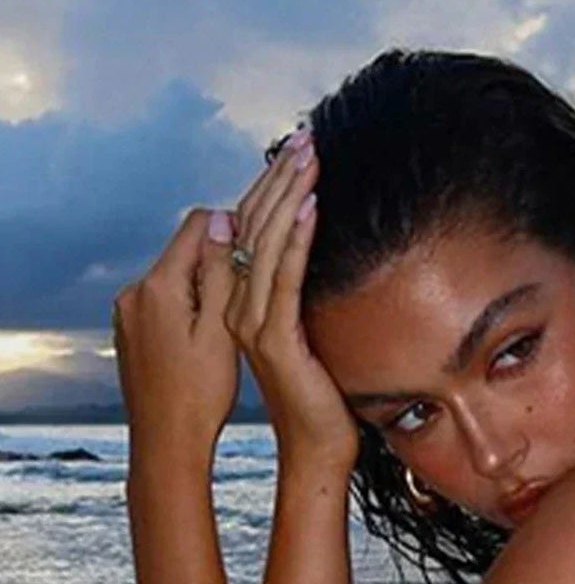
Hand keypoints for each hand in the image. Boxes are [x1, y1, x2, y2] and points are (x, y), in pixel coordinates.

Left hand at [113, 207, 240, 458]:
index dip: (235, 232)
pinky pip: (161, 303)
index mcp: (159, 286)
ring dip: (201, 287)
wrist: (165, 443)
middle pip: (184, 251)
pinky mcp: (128, 331)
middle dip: (218, 262)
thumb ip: (222, 274)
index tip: (261, 253)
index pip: (198, 225)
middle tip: (250, 293)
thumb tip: (223, 220)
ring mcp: (127, 312)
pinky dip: (184, 308)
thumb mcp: (221, 330)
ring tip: (228, 322)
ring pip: (174, 278)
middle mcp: (135, 291)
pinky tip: (203, 341)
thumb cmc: (199, 395)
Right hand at [224, 132, 359, 475]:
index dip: (271, 187)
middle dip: (281, 179)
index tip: (295, 148)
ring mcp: (252, 324)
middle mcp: (239, 307)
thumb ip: (307, 295)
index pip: (253, 231)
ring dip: (289, 197)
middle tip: (305, 136)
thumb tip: (325, 255)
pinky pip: (285, 281)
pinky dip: (297, 242)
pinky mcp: (275, 341)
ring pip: (267, 246)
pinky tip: (310, 208)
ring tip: (309, 157)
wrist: (317, 447)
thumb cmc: (322, 395)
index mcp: (245, 302)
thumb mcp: (315, 332)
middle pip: (256, 228)